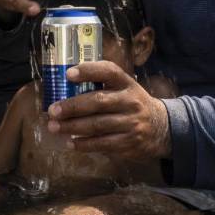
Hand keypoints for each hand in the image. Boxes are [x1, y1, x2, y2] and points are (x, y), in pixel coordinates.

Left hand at [46, 60, 171, 160]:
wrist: (162, 127)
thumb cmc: (131, 104)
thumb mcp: (124, 88)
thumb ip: (101, 85)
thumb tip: (64, 86)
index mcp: (127, 83)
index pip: (109, 71)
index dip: (88, 71)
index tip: (68, 74)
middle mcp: (130, 101)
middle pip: (98, 101)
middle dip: (72, 106)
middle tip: (52, 111)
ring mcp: (131, 123)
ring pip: (97, 125)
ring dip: (72, 127)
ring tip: (54, 127)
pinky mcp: (129, 142)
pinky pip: (103, 143)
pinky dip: (84, 144)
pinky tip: (70, 143)